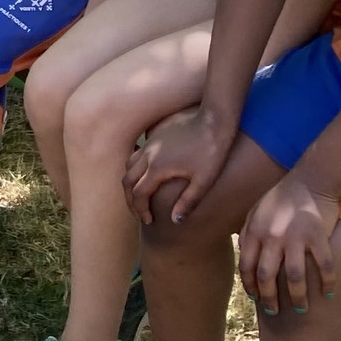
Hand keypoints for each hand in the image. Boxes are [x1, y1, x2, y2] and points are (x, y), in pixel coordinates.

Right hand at [125, 105, 237, 226]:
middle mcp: (148, 156)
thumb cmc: (212, 151)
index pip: (139, 194)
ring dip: (130, 183)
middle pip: (127, 182)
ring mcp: (150, 145)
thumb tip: (175, 221)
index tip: (149, 221)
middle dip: (131, 200)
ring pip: (128, 166)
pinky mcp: (155, 137)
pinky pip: (136, 155)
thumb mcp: (204, 181)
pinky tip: (147, 173)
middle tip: (139, 213)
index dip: (141, 210)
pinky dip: (135, 168)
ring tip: (140, 195)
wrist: (213, 119)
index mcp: (158, 168)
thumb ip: (188, 202)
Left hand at [238, 173, 340, 314]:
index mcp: (254, 232)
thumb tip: (243, 254)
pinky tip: (328, 293)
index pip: (247, 266)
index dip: (250, 286)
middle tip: (273, 312)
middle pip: (267, 276)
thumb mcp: (255, 212)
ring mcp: (296, 238)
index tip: (255, 298)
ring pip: (294, 277)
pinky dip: (327, 282)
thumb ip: (247, 233)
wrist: (310, 180)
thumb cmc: (281, 197)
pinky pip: (324, 266)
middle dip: (269, 299)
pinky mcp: (319, 236)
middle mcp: (272, 237)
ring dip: (297, 297)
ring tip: (301, 309)